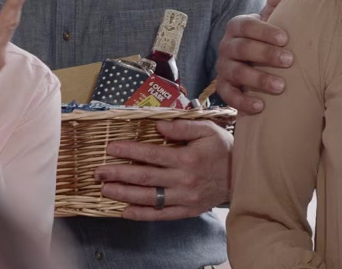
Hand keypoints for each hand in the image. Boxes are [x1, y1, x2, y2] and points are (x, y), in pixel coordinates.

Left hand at [95, 120, 233, 220]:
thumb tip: (158, 126)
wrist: (243, 175)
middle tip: (98, 172)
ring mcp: (184, 198)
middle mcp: (183, 180)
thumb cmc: (222, 149)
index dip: (129, 151)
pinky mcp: (187, 210)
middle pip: (144, 177)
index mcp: (187, 158)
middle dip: (118, 174)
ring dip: (124, 194)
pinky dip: (141, 214)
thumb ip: (182, 127)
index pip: (151, 154)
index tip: (111, 148)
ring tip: (105, 189)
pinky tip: (125, 211)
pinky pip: (161, 215)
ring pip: (149, 198)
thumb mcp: (207, 130)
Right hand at [215, 0, 292, 114]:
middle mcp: (226, 46)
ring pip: (237, 72)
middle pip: (242, 48)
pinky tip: (261, 107)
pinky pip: (228, 95)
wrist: (253, 63)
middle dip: (266, 54)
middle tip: (290, 60)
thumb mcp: (270, 21)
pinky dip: (243, 102)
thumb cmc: (266, 39)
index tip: (286, 39)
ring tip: (281, 86)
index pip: (247, 26)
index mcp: (237, 27)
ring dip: (258, 79)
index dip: (265, 32)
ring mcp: (223, 67)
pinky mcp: (223, 87)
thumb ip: (276, 5)